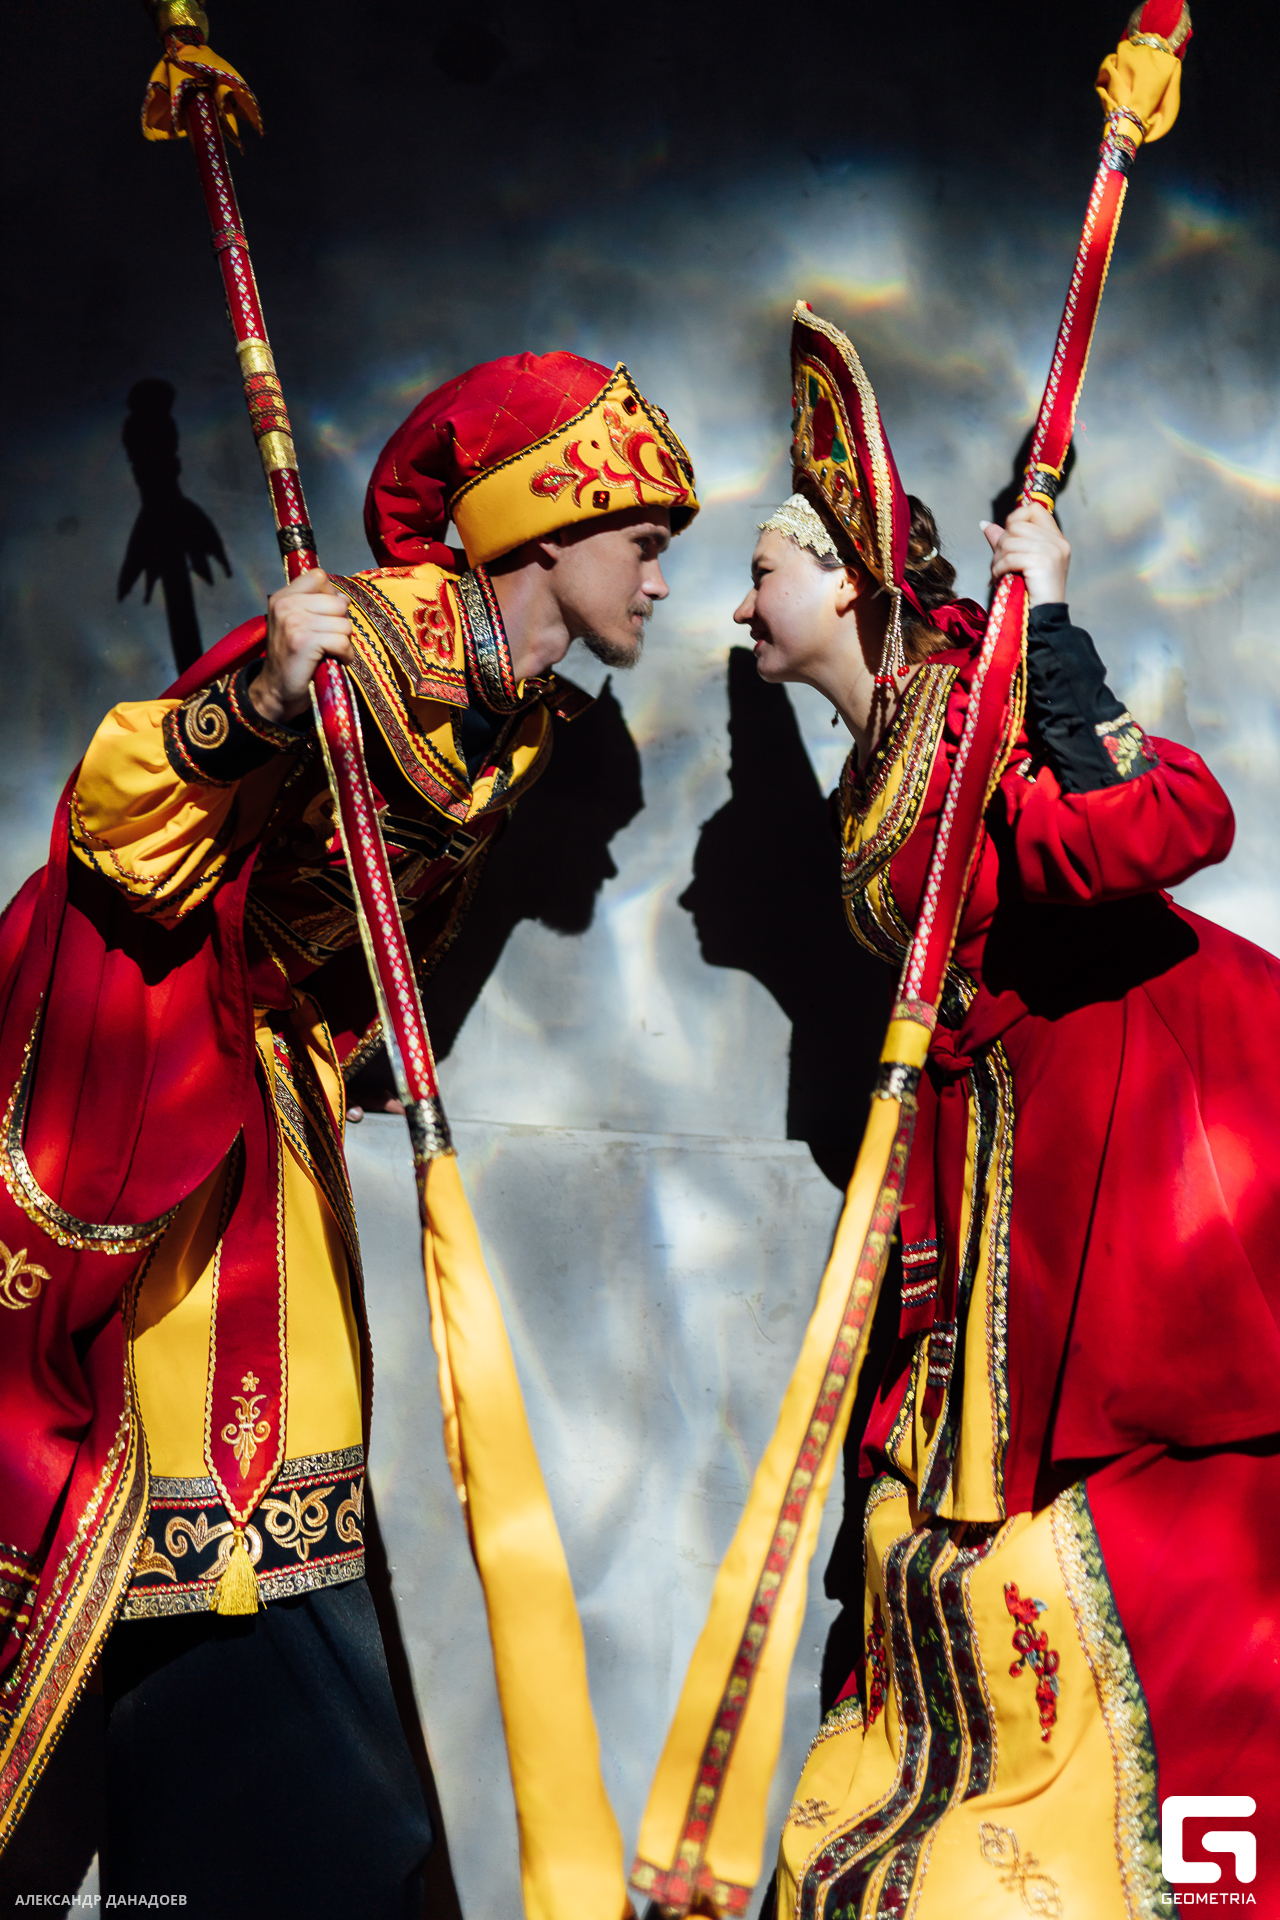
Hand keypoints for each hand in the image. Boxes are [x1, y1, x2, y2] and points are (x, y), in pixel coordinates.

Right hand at [251, 570, 354, 723]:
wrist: (277, 690)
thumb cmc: (294, 658)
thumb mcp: (298, 623)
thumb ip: (315, 604)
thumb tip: (342, 598)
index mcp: (283, 597)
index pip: (320, 577)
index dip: (331, 598)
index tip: (324, 619)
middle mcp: (285, 605)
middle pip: (338, 601)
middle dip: (340, 623)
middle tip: (328, 640)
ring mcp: (293, 622)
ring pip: (343, 623)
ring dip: (344, 642)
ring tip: (330, 652)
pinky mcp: (304, 642)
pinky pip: (342, 641)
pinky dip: (345, 655)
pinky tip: (334, 660)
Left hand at [980, 503, 1069, 607]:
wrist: (1044, 616)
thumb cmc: (1031, 592)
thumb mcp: (1020, 561)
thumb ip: (1005, 540)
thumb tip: (984, 524)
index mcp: (1056, 538)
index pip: (1034, 509)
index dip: (1015, 518)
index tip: (1007, 537)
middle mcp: (1057, 541)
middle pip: (1016, 525)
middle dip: (1001, 545)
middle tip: (1000, 563)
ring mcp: (1052, 551)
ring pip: (1009, 541)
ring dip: (997, 560)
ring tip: (999, 573)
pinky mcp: (1042, 562)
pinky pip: (1009, 557)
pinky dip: (999, 569)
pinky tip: (1001, 579)